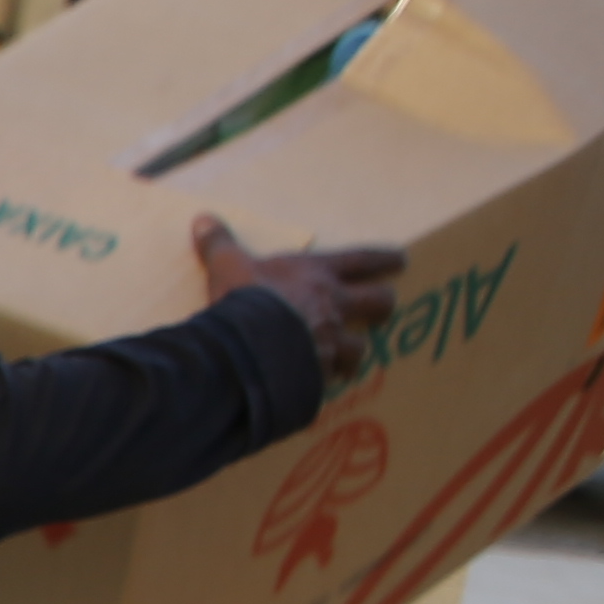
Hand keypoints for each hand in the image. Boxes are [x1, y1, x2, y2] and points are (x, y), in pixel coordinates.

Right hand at [196, 213, 407, 382]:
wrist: (248, 343)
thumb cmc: (246, 298)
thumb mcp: (229, 266)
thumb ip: (220, 244)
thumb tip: (202, 218)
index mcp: (318, 275)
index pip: (364, 260)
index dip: (385, 258)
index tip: (401, 260)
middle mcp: (334, 305)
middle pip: (381, 302)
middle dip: (383, 306)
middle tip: (380, 312)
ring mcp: (331, 341)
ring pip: (361, 347)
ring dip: (353, 354)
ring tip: (344, 362)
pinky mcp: (320, 373)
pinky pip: (330, 378)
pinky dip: (324, 381)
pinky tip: (315, 385)